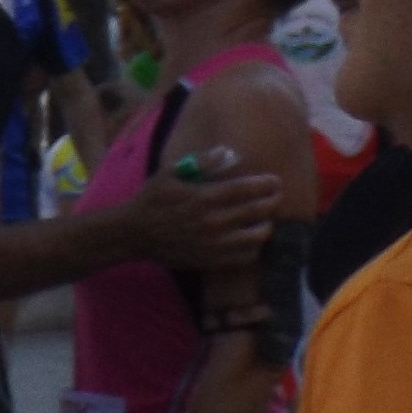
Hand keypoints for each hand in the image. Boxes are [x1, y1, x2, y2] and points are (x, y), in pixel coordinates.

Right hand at [114, 160, 283, 274]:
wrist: (134, 234)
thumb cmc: (152, 200)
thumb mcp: (169, 172)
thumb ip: (201, 161)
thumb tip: (228, 152)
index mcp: (204, 197)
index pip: (246, 188)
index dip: (265, 183)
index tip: (275, 181)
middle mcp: (213, 221)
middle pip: (257, 211)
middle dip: (273, 202)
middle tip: (277, 196)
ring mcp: (214, 243)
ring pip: (257, 236)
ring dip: (266, 225)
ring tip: (266, 219)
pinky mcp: (212, 259)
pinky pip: (246, 256)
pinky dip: (254, 247)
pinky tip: (250, 238)